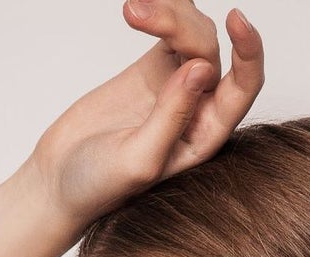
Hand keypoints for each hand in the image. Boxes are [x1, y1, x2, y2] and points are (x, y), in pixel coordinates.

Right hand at [27, 2, 265, 229]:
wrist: (60, 181)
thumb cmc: (99, 186)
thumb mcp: (139, 160)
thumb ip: (172, 117)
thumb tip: (202, 69)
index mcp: (206, 137)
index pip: (243, 88)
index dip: (249, 51)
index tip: (236, 18)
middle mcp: (199, 110)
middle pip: (209, 50)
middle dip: (179, 25)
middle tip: (135, 14)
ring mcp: (175, 87)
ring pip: (192, 34)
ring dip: (168, 12)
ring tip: (130, 11)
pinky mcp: (151, 70)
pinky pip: (170, 31)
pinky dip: (160, 11)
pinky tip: (137, 9)